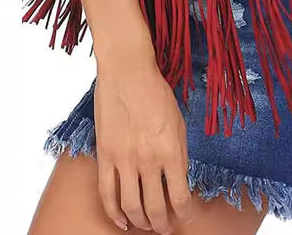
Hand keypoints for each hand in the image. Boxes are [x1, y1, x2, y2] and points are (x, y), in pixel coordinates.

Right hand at [93, 47, 193, 231]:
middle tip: (165, 229)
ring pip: (131, 207)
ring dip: (140, 223)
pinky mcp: (105, 156)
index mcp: (172, 151)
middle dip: (162, 225)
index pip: (181, 197)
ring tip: (146, 226)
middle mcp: (148, 160)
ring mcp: (124, 160)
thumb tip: (180, 179)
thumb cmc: (156, 92)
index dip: (184, 214)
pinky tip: (121, 221)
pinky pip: (107, 194)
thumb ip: (179, 153)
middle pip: (155, 208)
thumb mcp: (179, 122)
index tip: (185, 217)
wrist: (127, 72)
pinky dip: (114, 213)